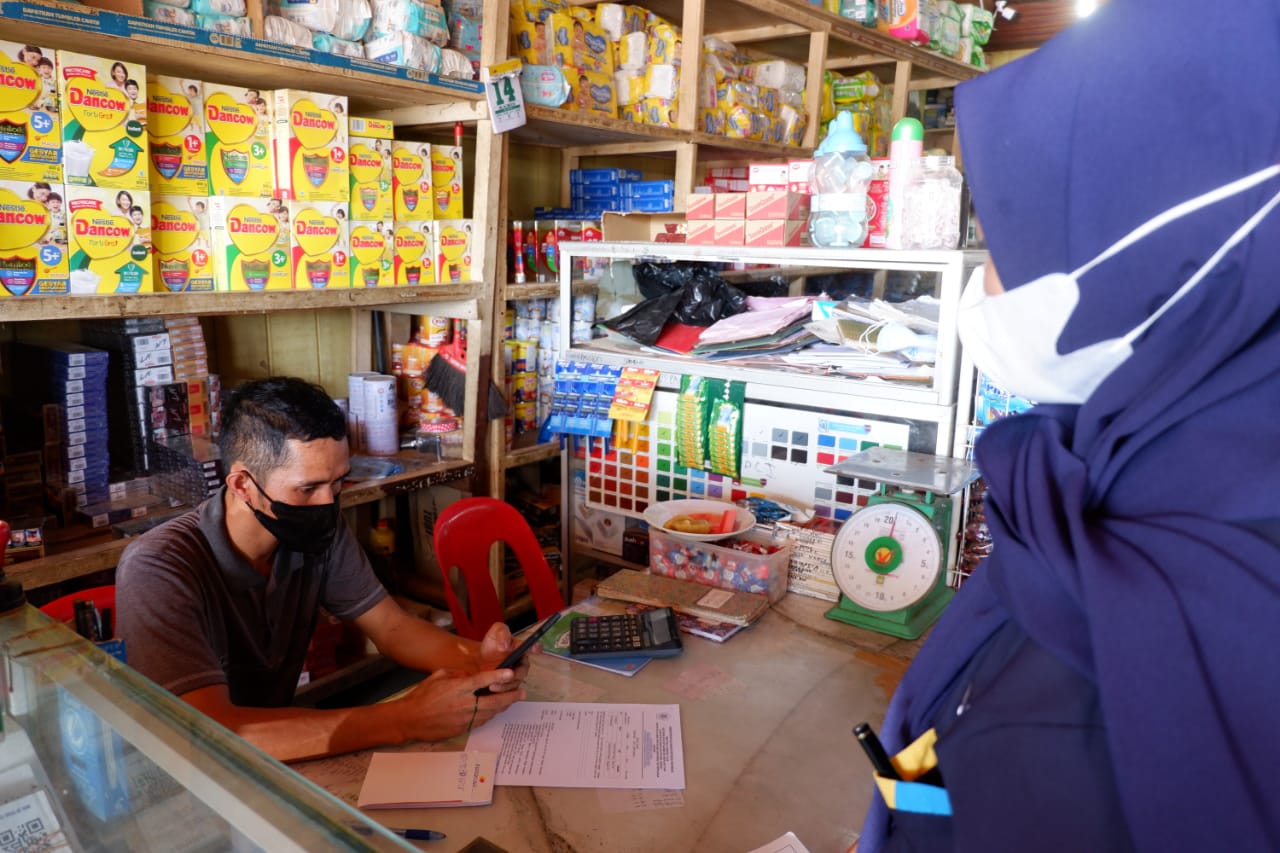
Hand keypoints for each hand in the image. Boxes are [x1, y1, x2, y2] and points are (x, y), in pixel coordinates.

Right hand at [394, 668, 525, 741]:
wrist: (410, 719)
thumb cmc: (422, 696)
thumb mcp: (438, 676)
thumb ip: (457, 675)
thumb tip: (470, 676)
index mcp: (457, 688)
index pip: (481, 680)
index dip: (498, 676)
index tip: (510, 672)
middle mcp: (463, 704)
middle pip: (493, 701)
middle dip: (510, 696)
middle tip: (522, 693)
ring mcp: (463, 719)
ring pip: (490, 713)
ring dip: (502, 707)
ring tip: (513, 700)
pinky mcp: (462, 729)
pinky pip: (481, 721)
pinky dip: (490, 715)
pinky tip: (496, 710)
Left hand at [476, 622, 531, 693]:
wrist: (480, 658)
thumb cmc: (492, 644)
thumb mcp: (496, 632)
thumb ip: (502, 634)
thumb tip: (505, 646)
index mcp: (521, 648)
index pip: (534, 647)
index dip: (536, 648)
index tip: (535, 648)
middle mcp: (521, 663)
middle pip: (523, 671)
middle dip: (515, 674)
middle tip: (506, 674)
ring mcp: (515, 676)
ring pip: (515, 683)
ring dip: (505, 686)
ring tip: (492, 686)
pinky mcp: (508, 686)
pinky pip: (508, 693)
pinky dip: (500, 693)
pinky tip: (491, 692)